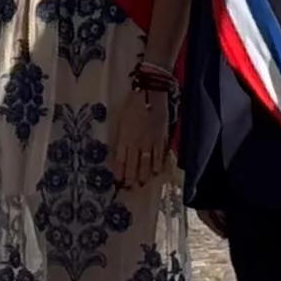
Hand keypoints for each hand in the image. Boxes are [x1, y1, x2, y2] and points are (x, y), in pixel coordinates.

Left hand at [108, 76, 176, 194]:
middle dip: (131, 177)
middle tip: (130, 188)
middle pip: (133, 164)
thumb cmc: (133, 104)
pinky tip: (156, 172)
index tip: (119, 181)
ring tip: (142, 184)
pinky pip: (159, 155)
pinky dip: (157, 165)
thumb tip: (121, 152)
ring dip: (144, 175)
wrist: (150, 92)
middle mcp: (136, 142)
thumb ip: (122, 137)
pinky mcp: (161, 138)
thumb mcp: (121, 120)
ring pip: (146, 162)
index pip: (121, 159)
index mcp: (124, 137)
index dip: (120, 172)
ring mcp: (150, 141)